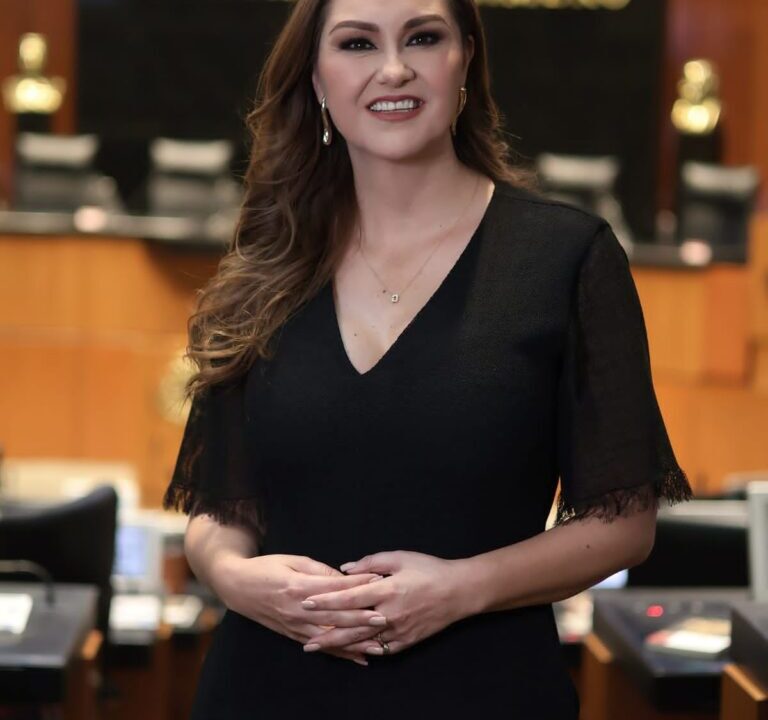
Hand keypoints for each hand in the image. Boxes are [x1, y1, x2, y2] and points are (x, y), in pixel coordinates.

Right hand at [212, 553, 385, 665]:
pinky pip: (321, 646)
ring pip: (331, 637)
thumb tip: (345, 578)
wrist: (238, 586)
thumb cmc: (267, 568)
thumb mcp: (293, 561)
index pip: (335, 587)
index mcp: (299, 586)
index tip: (378, 580)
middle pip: (335, 616)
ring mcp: (296, 625)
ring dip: (355, 641)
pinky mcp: (293, 635)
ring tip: (378, 643)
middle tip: (385, 617)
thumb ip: (320, 570)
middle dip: (361, 618)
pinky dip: (340, 653)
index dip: (358, 584)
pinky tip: (358, 657)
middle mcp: (298, 609)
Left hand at [299, 551, 471, 656]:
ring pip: (362, 640)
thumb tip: (345, 569)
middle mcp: (389, 614)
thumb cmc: (430, 570)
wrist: (460, 591)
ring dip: (338, 645)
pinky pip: (381, 649)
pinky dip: (363, 650)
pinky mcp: (407, 641)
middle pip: (350, 625)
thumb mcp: (400, 558)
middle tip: (303, 635)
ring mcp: (398, 630)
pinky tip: (349, 651)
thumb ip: (371, 562)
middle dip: (325, 630)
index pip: (349, 597)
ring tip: (317, 647)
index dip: (327, 601)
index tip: (307, 603)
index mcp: (386, 590)